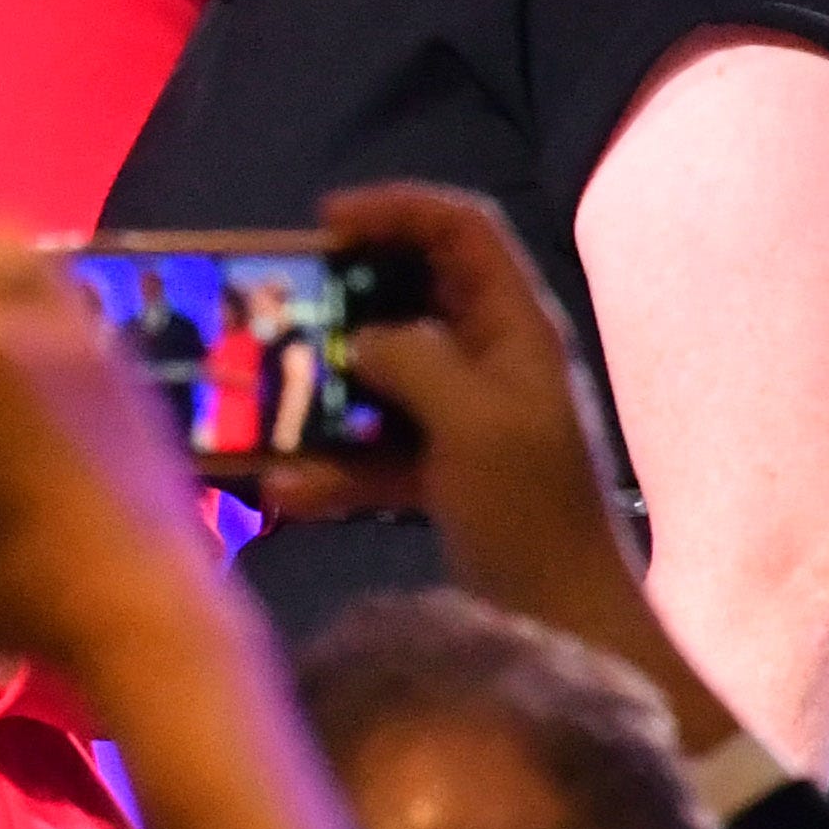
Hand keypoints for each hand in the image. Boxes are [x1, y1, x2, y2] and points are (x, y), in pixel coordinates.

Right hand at [269, 184, 705, 731]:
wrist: (563, 618)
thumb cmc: (533, 511)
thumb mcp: (475, 423)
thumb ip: (414, 361)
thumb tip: (360, 339)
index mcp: (516, 330)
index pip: (462, 231)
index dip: (397, 209)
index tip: (324, 222)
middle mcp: (491, 361)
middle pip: (409, 296)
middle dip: (340, 302)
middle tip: (277, 309)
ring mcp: (462, 418)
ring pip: (377, 376)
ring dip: (320, 393)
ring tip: (265, 409)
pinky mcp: (437, 470)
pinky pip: (369, 448)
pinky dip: (329, 466)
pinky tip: (288, 492)